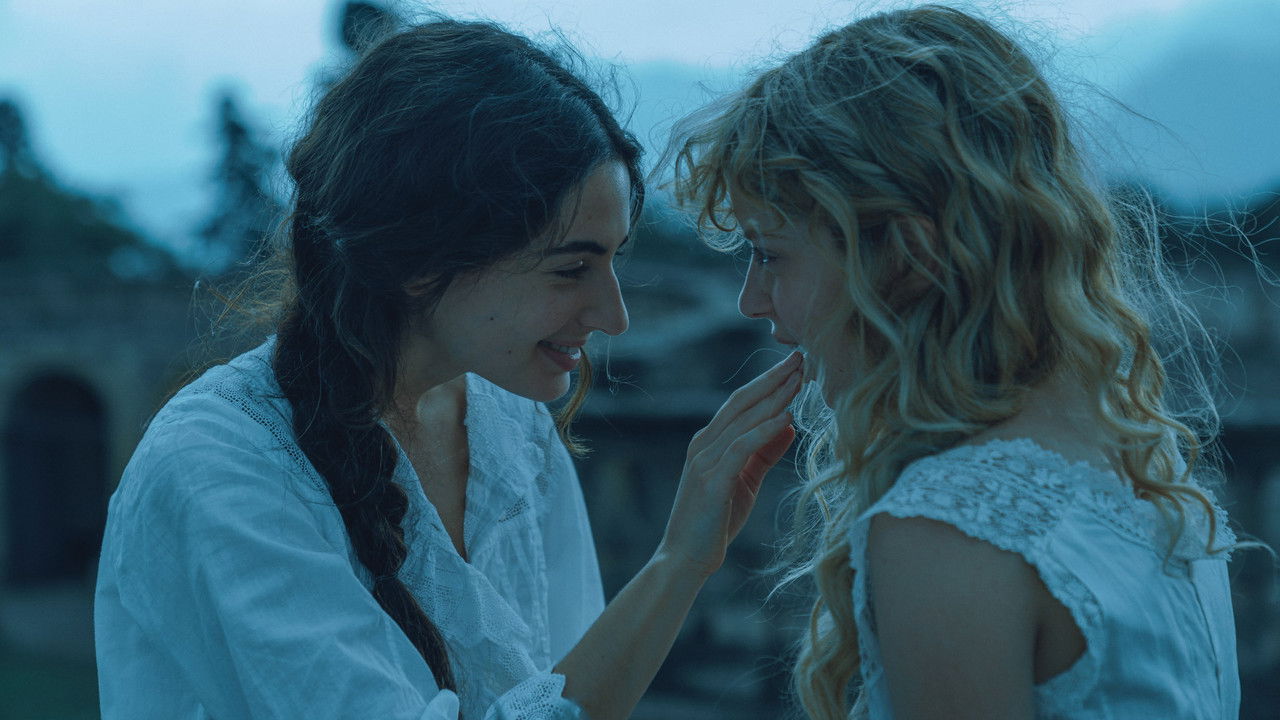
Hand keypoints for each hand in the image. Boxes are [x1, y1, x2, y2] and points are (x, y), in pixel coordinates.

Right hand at [658, 352, 801, 577]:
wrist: (685, 559)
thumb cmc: (714, 522)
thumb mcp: (745, 482)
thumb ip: (764, 452)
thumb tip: (789, 425)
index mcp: (709, 442)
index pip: (741, 402)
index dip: (768, 381)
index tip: (795, 365)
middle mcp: (703, 444)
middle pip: (742, 401)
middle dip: (772, 378)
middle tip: (800, 357)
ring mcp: (704, 460)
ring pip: (742, 419)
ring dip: (773, 397)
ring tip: (799, 379)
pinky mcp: (711, 480)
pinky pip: (741, 447)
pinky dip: (764, 429)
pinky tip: (786, 416)